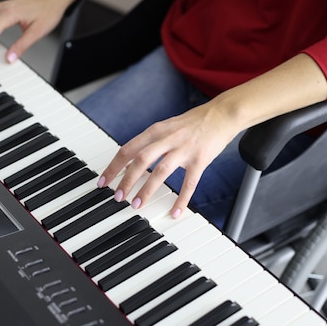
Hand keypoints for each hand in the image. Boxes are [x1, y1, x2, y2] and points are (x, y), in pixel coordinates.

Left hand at [98, 103, 239, 218]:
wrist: (223, 114)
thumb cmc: (194, 122)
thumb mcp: (167, 126)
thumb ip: (151, 142)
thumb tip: (131, 160)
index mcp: (156, 130)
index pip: (128, 149)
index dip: (114, 166)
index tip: (103, 181)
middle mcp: (168, 138)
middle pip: (140, 160)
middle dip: (126, 179)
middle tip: (118, 196)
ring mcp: (184, 149)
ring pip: (161, 171)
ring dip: (147, 189)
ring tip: (137, 205)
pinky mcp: (200, 160)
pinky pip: (189, 183)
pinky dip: (182, 199)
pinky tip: (175, 212)